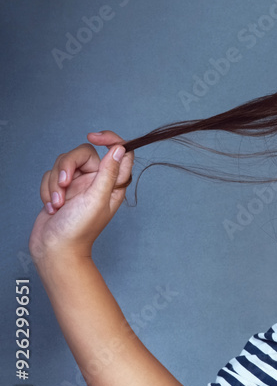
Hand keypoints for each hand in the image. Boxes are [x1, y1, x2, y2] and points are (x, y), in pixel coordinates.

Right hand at [29, 131, 133, 262]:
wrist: (54, 249)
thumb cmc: (79, 229)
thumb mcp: (97, 199)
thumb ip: (108, 173)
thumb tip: (119, 148)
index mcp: (112, 183)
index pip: (119, 151)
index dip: (110, 139)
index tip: (94, 136)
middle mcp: (97, 181)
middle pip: (82, 153)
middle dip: (67, 167)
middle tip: (64, 186)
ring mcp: (78, 185)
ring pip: (63, 164)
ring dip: (55, 183)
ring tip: (57, 204)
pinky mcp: (61, 189)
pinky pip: (51, 176)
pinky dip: (48, 190)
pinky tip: (52, 207)